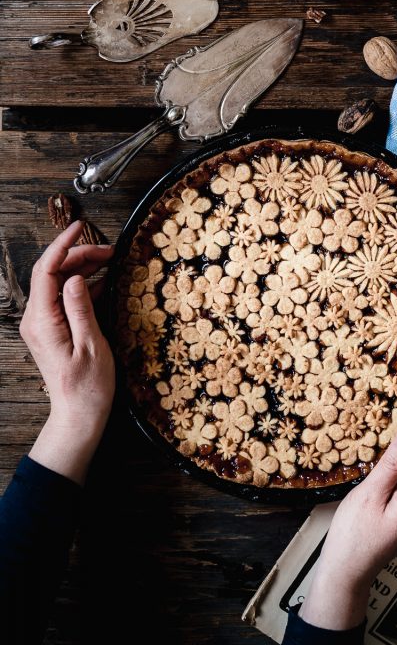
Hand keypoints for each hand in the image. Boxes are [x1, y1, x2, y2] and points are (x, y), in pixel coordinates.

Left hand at [20, 222, 115, 484]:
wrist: (78, 416)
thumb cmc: (88, 387)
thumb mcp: (91, 345)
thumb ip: (81, 308)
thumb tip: (76, 278)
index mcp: (43, 321)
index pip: (46, 271)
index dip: (63, 245)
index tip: (81, 228)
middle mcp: (37, 319)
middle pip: (52, 273)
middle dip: (79, 255)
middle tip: (110, 250)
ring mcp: (43, 324)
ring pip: (58, 283)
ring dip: (82, 268)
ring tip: (110, 260)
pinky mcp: (52, 329)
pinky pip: (63, 298)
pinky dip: (83, 285)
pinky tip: (104, 281)